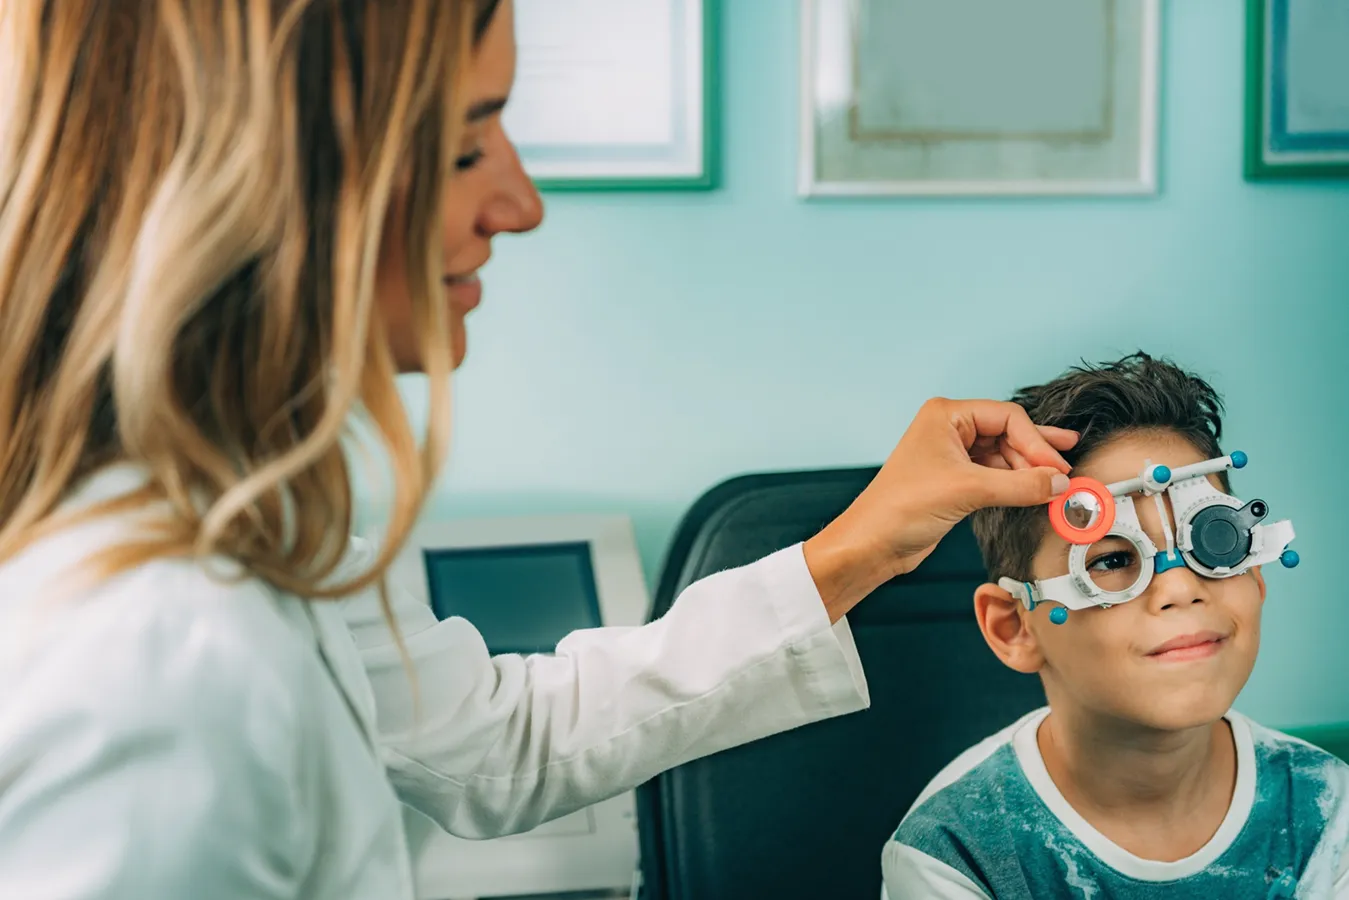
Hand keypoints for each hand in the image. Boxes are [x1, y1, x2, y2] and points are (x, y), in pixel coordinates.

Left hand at [804, 398, 1076, 621]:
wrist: (872, 543)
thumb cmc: (901, 508)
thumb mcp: (967, 490)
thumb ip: (1019, 485)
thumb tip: (1059, 482)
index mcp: (946, 415)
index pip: (1007, 417)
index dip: (1036, 442)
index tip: (1057, 468)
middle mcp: (949, 429)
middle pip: (1008, 434)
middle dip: (1036, 455)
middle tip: (1066, 471)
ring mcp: (952, 455)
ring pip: (1003, 456)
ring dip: (1028, 471)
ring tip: (1057, 485)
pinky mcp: (954, 480)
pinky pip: (995, 475)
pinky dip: (1015, 484)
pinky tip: (1035, 491)